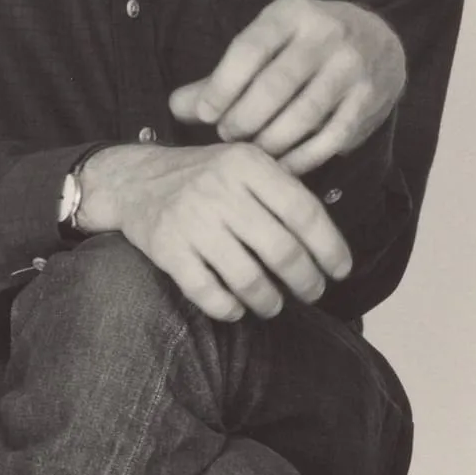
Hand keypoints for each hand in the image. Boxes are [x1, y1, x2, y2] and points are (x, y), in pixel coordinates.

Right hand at [74, 140, 350, 322]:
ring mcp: (192, 220)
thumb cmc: (204, 177)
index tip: (340, 270)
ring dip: (269, 301)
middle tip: (312, 292)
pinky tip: (236, 310)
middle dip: (306, 281)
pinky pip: (206, 292)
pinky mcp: (167, 248)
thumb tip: (327, 242)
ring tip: (274, 306)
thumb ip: (282, 190)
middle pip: (281, 250)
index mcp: (249, 164)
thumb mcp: (243, 164)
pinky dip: (227, 309)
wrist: (134, 179)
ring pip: (247, 277)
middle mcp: (221, 190)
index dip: (329, 247)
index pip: (304, 211)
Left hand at [168, 0, 404, 174]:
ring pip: (302, 116)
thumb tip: (178, 107)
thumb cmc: (304, 47)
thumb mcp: (266, 45)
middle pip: (274, 88)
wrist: (380, 43)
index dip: (220, 87)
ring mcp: (351, 67)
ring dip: (269, 142)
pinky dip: (300, 159)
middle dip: (243, 119)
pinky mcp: (368, 100)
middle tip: (228, 135)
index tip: (205, 114)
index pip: (248, 51)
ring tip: (252, 149)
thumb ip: (222, 76)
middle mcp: (326, 35)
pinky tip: (281, 166)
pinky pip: (328, 140)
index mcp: (291, 13)